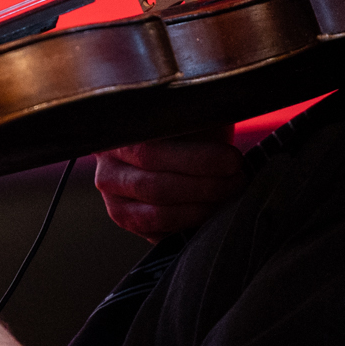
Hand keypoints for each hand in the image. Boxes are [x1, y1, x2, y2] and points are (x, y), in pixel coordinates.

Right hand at [93, 124, 245, 238]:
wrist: (173, 145)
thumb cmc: (185, 127)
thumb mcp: (189, 113)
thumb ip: (197, 115)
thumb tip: (223, 112)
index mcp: (117, 135)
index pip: (151, 152)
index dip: (197, 160)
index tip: (232, 160)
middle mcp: (107, 169)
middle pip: (156, 186)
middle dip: (205, 186)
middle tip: (237, 179)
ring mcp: (113, 200)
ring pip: (157, 214)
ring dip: (201, 208)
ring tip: (229, 194)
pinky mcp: (129, 223)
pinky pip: (159, 233)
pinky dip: (191, 225)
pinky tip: (213, 211)